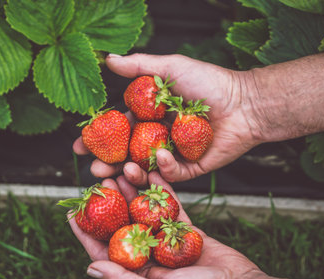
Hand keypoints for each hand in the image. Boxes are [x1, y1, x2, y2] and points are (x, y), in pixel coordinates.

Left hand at [68, 171, 264, 278]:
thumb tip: (90, 269)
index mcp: (137, 273)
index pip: (104, 251)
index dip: (85, 232)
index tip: (71, 212)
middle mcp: (148, 254)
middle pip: (122, 224)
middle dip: (110, 203)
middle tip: (101, 181)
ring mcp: (166, 240)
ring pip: (144, 211)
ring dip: (134, 192)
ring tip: (123, 171)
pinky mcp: (185, 229)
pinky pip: (171, 206)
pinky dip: (162, 190)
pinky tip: (153, 173)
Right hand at [73, 53, 260, 185]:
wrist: (244, 102)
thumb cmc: (208, 82)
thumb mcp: (171, 69)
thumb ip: (139, 66)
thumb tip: (108, 60)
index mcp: (151, 116)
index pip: (119, 130)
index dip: (98, 138)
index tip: (79, 145)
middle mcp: (160, 136)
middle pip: (127, 154)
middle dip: (108, 163)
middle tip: (93, 169)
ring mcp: (175, 153)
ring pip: (146, 168)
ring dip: (130, 171)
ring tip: (119, 170)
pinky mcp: (191, 167)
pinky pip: (172, 173)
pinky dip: (164, 167)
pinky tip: (162, 156)